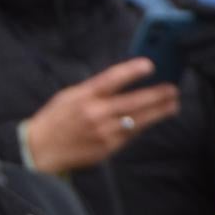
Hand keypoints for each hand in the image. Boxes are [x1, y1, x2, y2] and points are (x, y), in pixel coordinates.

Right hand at [25, 58, 181, 172]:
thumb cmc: (57, 118)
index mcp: (84, 96)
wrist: (40, 149)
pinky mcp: (108, 147)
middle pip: (134, 102)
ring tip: (173, 104)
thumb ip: (95, 89)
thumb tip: (123, 80)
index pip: (112, 79)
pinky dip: (144, 125)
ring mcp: (103, 132)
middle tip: (173, 89)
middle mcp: (95, 113)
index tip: (150, 65)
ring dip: (159, 111)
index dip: (132, 71)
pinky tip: (155, 118)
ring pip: (139, 120)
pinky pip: (132, 134)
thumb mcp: (70, 96)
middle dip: (157, 95)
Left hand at [171, 0, 214, 112]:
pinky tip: (202, 71)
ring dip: (203, 55)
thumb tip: (174, 16)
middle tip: (178, 43)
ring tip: (187, 61)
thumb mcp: (205, 45)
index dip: (200, 6)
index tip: (181, 4)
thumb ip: (193, 30)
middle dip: (197, 37)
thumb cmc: (213, 62)